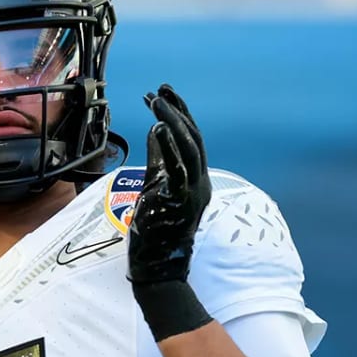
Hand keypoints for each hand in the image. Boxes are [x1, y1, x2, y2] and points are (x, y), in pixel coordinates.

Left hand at [128, 84, 211, 286]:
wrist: (158, 267)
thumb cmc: (155, 229)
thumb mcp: (155, 186)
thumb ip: (158, 159)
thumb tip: (156, 130)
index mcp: (198, 179)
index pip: (192, 139)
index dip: (180, 114)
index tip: (164, 93)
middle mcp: (201, 183)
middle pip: (193, 138)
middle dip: (178, 111)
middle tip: (161, 89)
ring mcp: (194, 192)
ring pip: (188, 148)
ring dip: (173, 121)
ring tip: (157, 101)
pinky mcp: (180, 201)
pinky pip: (177, 169)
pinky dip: (169, 146)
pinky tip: (159, 127)